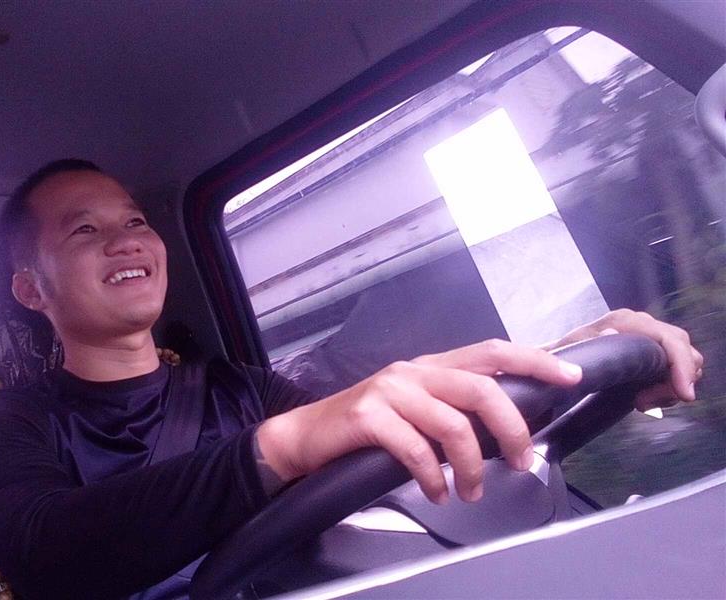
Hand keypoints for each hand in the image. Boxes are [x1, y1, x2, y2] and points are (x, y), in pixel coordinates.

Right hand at [257, 339, 582, 504]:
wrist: (304, 437)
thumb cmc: (365, 430)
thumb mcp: (413, 411)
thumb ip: (452, 411)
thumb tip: (504, 432)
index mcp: (430, 367)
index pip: (491, 352)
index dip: (535, 361)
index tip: (571, 376)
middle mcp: (413, 371)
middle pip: (481, 387)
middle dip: (512, 427)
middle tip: (522, 461)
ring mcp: (389, 390)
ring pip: (453, 424)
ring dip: (472, 466)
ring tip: (470, 492)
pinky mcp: (368, 415)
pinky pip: (416, 449)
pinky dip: (432, 477)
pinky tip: (434, 492)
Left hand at [547, 309, 703, 410]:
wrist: (565, 356)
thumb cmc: (566, 354)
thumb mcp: (569, 350)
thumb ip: (584, 345)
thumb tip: (611, 335)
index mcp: (624, 321)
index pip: (669, 339)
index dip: (682, 365)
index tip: (684, 394)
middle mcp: (643, 324)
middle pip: (684, 351)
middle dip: (674, 383)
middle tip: (644, 403)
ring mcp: (651, 336)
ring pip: (685, 363)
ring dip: (669, 388)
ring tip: (640, 401)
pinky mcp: (655, 351)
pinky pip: (677, 370)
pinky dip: (668, 388)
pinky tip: (644, 398)